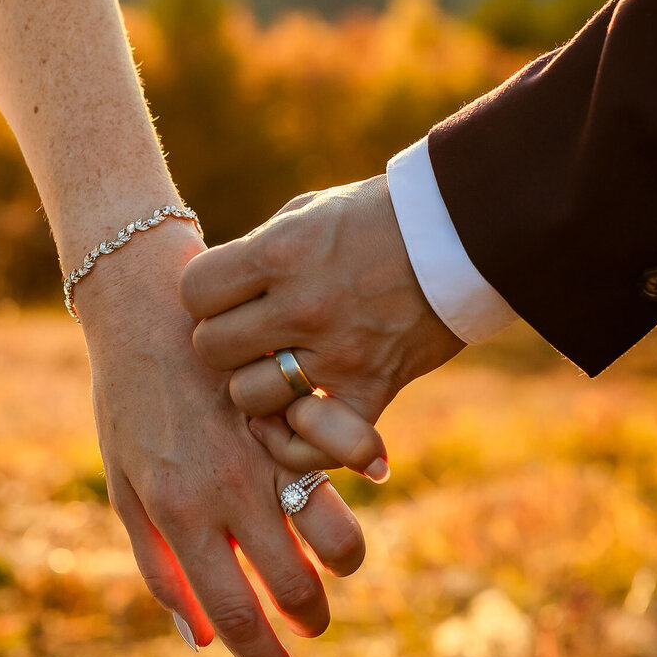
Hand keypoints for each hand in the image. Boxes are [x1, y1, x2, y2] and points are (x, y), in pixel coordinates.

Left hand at [75, 220, 365, 656]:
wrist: (145, 308)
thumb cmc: (127, 406)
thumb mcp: (127, 489)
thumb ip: (159, 566)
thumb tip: (198, 640)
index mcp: (180, 517)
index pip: (234, 614)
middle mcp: (229, 491)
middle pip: (296, 585)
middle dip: (312, 620)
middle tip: (313, 627)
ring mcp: (266, 453)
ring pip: (334, 533)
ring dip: (343, 560)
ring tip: (334, 566)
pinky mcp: (292, 413)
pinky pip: (341, 464)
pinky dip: (357, 482)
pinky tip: (359, 486)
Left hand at [179, 176, 464, 471]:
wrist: (463, 234)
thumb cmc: (377, 216)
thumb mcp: (306, 212)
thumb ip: (256, 253)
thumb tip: (215, 295)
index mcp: (281, 252)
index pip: (194, 292)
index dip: (204, 295)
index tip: (226, 294)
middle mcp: (302, 306)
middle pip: (211, 349)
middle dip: (224, 342)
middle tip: (250, 332)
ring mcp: (336, 354)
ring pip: (247, 398)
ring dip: (257, 386)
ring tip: (281, 365)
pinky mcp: (370, 391)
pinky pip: (307, 443)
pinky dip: (297, 437)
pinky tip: (300, 413)